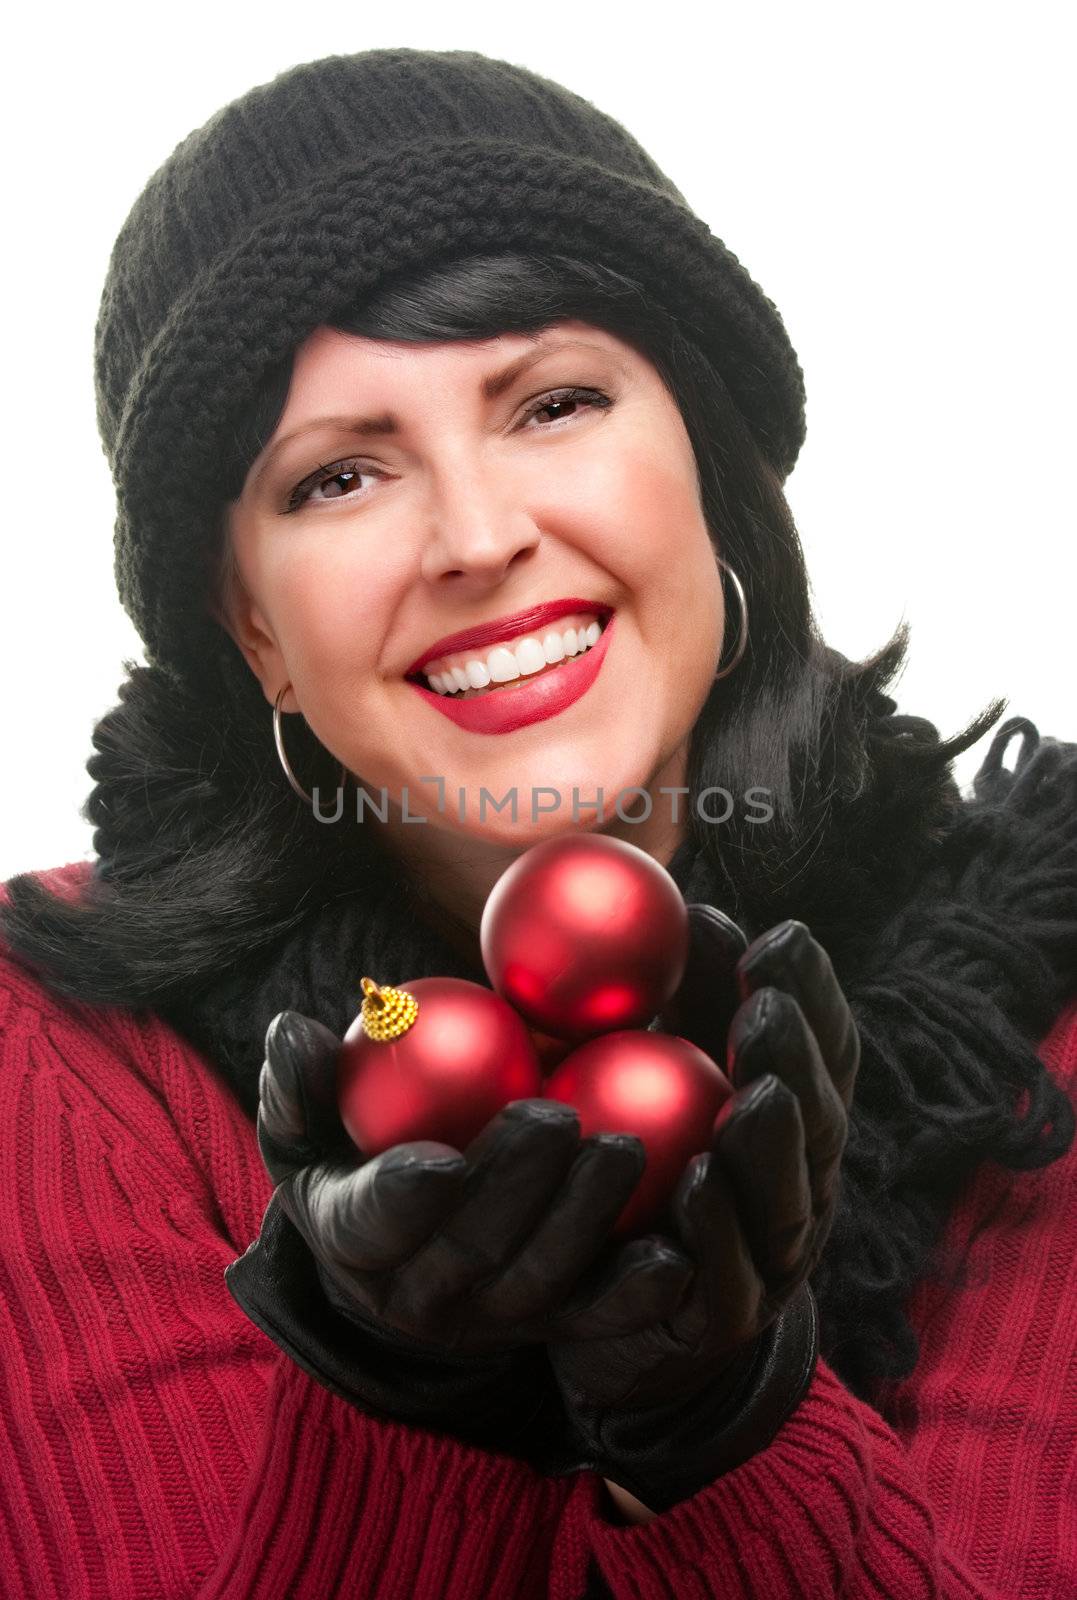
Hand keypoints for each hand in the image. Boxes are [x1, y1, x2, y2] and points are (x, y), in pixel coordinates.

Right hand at [244, 1010, 694, 1358]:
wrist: (403, 1245)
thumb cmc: (351, 1155)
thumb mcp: (306, 1123)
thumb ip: (299, 1080)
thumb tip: (294, 1031)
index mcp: (353, 1237)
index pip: (370, 1224)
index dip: (400, 1199)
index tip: (437, 1159)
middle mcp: (419, 1292)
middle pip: (469, 1251)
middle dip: (513, 1189)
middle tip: (555, 1118)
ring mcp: (489, 1317)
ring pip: (537, 1283)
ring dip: (581, 1222)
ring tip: (621, 1151)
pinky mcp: (549, 1326)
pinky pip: (592, 1318)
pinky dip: (632, 1295)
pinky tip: (674, 1258)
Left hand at [547, 916, 857, 1416]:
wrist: (637, 1326)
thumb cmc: (652, 1172)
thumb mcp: (665, 1080)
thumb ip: (681, 1007)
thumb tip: (685, 908)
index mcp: (796, 1122)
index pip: (823, 1051)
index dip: (813, 995)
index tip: (780, 936)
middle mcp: (802, 1185)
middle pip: (817, 1116)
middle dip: (798, 1058)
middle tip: (764, 1005)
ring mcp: (774, 1257)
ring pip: (788, 1196)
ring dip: (774, 1143)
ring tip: (754, 1091)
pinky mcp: (727, 1317)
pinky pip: (731, 1274)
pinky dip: (719, 1227)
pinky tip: (696, 1183)